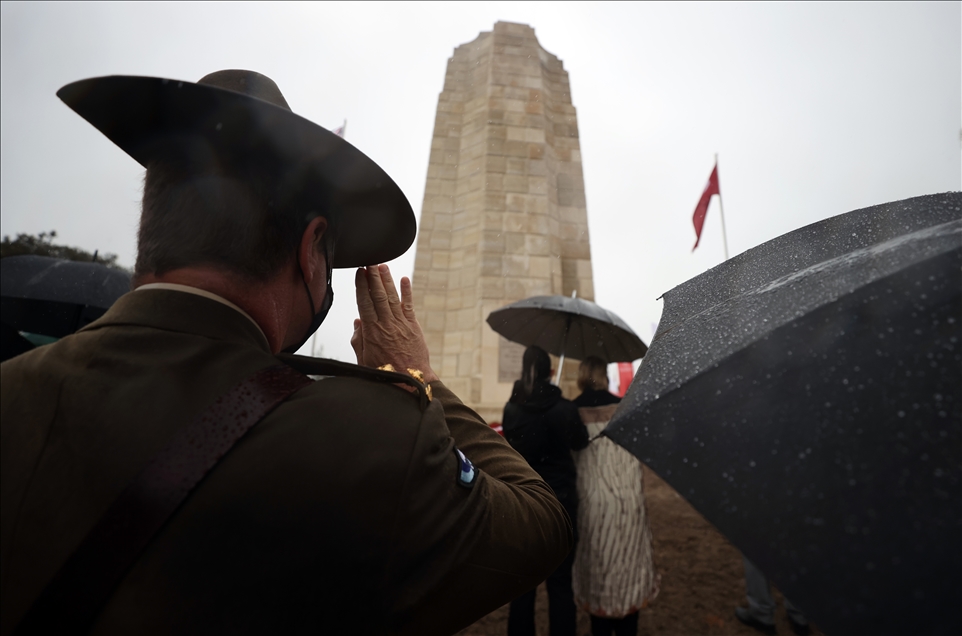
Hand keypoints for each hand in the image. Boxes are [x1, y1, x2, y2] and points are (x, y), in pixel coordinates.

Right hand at [352, 264, 438, 382]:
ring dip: (387, 280)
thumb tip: (357, 322)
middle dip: (373, 277)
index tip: (359, 272)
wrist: (410, 381)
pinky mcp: (413, 327)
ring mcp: (401, 324)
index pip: (365, 302)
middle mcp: (386, 324)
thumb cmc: (385, 373)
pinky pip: (409, 306)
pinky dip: (407, 292)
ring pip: (392, 297)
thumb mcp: (364, 359)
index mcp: (372, 332)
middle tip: (370, 262)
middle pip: (378, 295)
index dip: (361, 286)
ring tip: (382, 266)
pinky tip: (404, 280)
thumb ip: (359, 340)